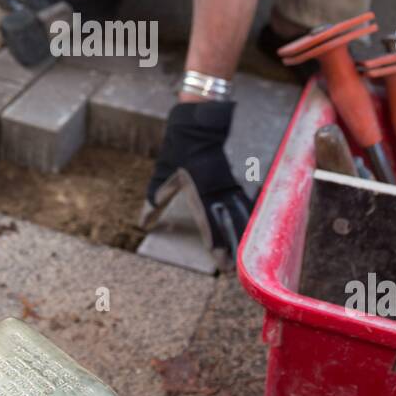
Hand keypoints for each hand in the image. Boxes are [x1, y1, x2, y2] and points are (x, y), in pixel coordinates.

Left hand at [142, 100, 253, 267]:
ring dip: (242, 236)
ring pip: (239, 216)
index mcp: (199, 191)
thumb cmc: (179, 149)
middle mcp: (216, 192)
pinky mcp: (231, 182)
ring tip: (245, 256)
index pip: (209, 223)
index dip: (215, 243)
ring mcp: (227, 186)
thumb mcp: (163, 173)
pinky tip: (251, 231)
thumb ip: (158, 196)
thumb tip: (144, 219)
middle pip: (227, 224)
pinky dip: (247, 219)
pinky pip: (243, 204)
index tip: (220, 261)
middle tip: (233, 269)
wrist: (199, 126)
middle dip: (231, 247)